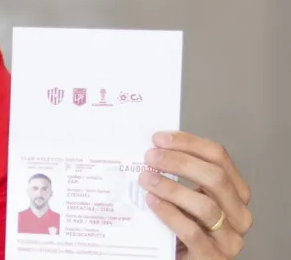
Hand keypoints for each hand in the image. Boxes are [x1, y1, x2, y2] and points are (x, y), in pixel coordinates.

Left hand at [139, 131, 252, 259]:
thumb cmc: (185, 227)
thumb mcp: (188, 198)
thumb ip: (180, 177)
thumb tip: (154, 149)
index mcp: (236, 193)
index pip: (219, 157)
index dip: (189, 143)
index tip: (160, 138)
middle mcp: (239, 215)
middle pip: (215, 178)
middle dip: (179, 162)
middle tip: (151, 157)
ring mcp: (229, 239)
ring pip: (205, 206)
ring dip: (171, 188)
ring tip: (146, 178)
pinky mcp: (212, 258)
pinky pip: (192, 232)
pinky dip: (169, 213)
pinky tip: (152, 202)